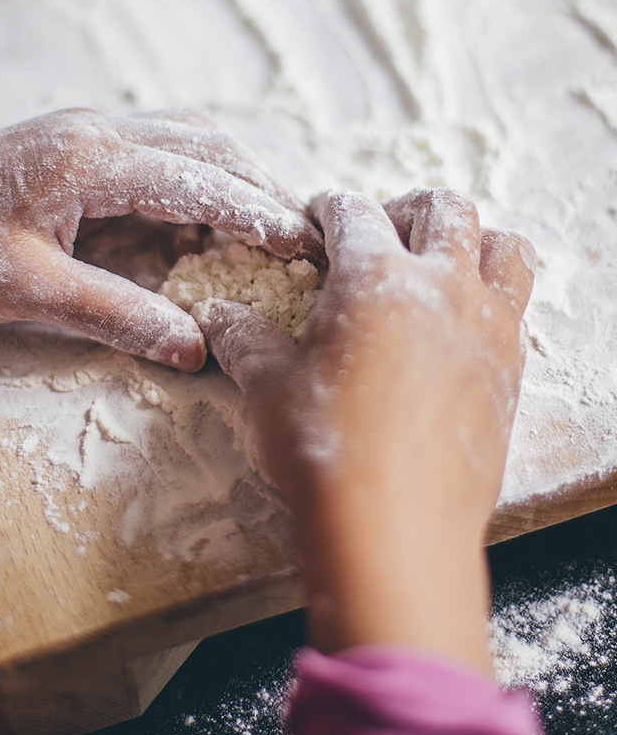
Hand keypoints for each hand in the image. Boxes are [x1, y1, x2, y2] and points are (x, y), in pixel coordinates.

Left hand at [0, 109, 322, 368]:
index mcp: (91, 159)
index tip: (305, 242)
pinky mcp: (70, 142)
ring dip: (229, 175)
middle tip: (302, 231)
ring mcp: (83, 129)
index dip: (256, 212)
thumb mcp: (31, 292)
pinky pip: (153, 147)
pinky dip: (192, 175)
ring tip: (267, 221)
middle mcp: (96, 129)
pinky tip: (202, 210)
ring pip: (183, 137)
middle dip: (258, 186)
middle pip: (205, 144)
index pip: (199, 179)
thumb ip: (117, 315)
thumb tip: (195, 348)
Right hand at [199, 187, 533, 671]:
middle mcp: (442, 286)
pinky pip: (516, 305)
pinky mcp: (509, 370)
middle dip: (405, 207)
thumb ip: (242, 337)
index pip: (353, 212)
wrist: (394, 527)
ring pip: (502, 247)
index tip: (316, 221)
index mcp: (375, 276)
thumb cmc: (322, 447)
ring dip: (469, 240)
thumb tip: (217, 314)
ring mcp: (486, 326)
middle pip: (443, 209)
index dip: (327, 208)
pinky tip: (455, 324)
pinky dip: (491, 293)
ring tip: (435, 262)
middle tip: (377, 231)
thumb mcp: (265, 385)